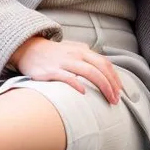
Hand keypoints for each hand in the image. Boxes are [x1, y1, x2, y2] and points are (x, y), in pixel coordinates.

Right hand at [8, 36, 123, 104]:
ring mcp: (63, 62)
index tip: (121, 91)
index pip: (104, 62)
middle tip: (116, 100)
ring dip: (102, 86)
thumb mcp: (72, 49)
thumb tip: (101, 65)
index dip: (115, 77)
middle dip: (111, 84)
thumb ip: (86, 55)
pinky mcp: (51, 71)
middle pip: (99, 68)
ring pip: (88, 72)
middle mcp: (75, 54)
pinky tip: (83, 92)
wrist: (28, 49)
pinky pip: (67, 77)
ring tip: (108, 99)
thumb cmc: (52, 53)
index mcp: (82, 50)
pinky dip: (77, 84)